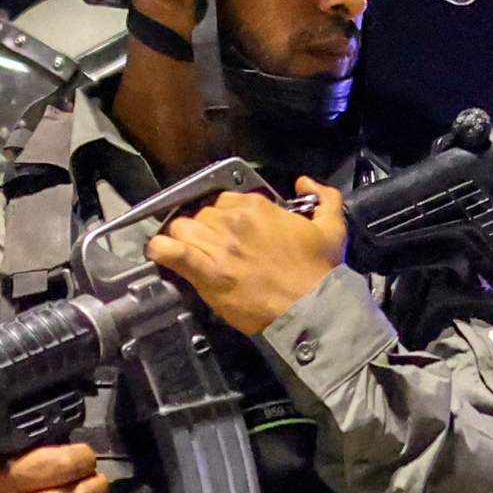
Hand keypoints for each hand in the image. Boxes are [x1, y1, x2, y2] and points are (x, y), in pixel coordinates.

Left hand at [148, 176, 348, 334]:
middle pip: (200, 214)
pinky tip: (160, 252)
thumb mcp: (333, 228)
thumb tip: (304, 182)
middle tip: (213, 246)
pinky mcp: (207, 273)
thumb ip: (323, 197)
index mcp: (256, 206)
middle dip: (204, 227)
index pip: (223, 199)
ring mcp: (217, 246)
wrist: (313, 310)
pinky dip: (160, 250)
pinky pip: (171, 252)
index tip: (229, 229)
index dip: (223, 214)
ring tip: (189, 251)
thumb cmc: (321, 273)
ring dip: (182, 238)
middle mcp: (232, 221)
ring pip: (182, 228)